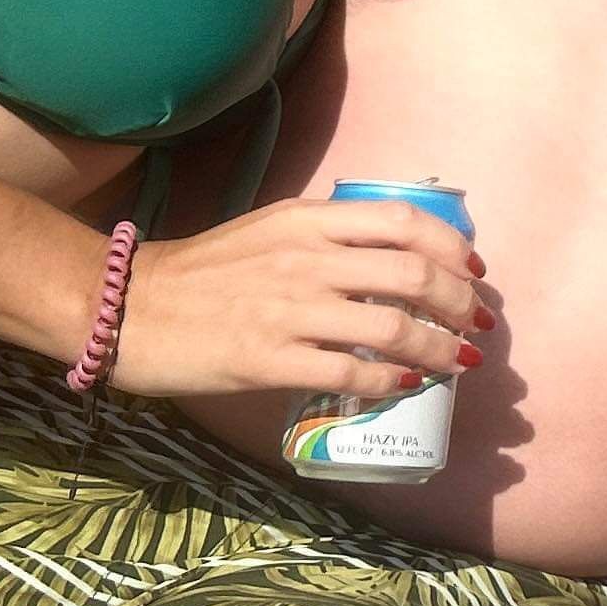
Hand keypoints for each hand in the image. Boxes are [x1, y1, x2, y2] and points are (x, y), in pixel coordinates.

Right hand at [107, 193, 488, 399]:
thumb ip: (327, 235)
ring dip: (440, 348)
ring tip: (458, 362)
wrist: (128, 308)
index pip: (404, 223)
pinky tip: (406, 386)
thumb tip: (394, 253)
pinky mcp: (269, 361)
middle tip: (479, 325)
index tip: (474, 272)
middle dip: (462, 305)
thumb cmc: (203, 272)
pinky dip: (392, 382)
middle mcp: (305, 259)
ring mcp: (289, 310)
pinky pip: (351, 374)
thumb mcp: (269, 229)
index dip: (453, 249)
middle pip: (413, 276)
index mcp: (307, 220)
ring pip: (393, 328)